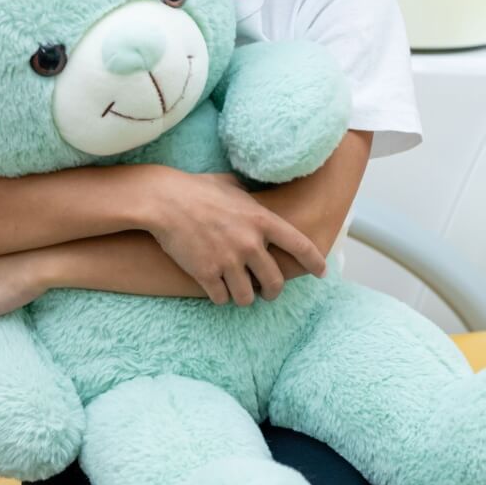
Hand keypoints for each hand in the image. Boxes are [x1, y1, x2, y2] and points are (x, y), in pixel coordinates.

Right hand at [145, 171, 326, 306]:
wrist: (163, 201)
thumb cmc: (196, 188)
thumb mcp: (231, 186)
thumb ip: (250, 199)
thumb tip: (258, 198)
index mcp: (261, 220)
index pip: (300, 246)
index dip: (314, 262)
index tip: (322, 273)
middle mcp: (249, 243)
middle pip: (275, 283)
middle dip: (272, 292)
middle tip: (266, 292)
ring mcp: (228, 260)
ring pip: (247, 298)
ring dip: (243, 297)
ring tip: (237, 292)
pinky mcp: (206, 273)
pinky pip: (221, 298)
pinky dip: (220, 296)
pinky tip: (215, 289)